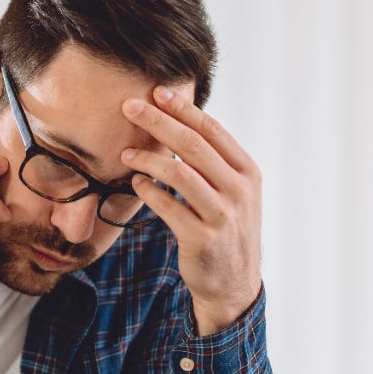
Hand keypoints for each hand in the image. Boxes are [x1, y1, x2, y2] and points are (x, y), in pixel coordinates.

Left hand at [120, 86, 262, 335]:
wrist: (234, 282)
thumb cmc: (225, 229)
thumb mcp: (232, 192)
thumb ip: (212, 163)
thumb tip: (177, 124)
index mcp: (247, 172)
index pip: (212, 130)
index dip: (183, 109)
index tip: (156, 91)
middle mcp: (239, 190)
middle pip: (193, 145)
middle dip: (158, 122)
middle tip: (129, 107)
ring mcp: (222, 214)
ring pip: (179, 173)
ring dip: (148, 158)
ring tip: (125, 153)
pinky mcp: (202, 238)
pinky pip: (168, 206)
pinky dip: (148, 191)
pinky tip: (135, 183)